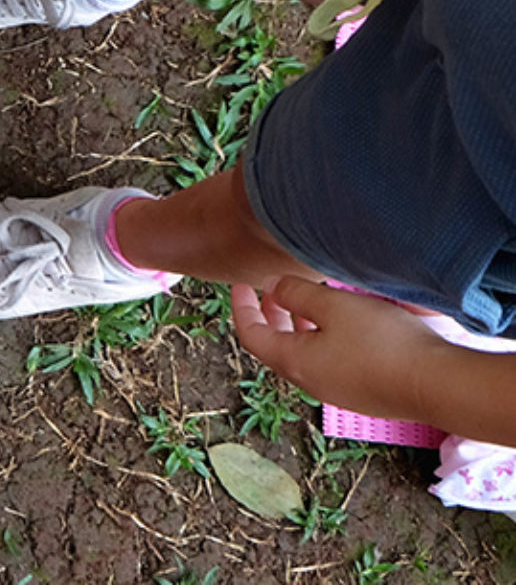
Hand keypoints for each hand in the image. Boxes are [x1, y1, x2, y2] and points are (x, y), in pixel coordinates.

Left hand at [230, 278, 447, 420]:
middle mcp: (309, 381)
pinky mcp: (362, 392)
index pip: (250, 334)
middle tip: (270, 290)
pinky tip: (342, 323)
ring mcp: (336, 390)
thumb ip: (297, 294)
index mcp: (292, 361)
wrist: (436, 385)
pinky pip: (329, 362)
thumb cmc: (382, 343)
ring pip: (303, 353)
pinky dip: (321, 338)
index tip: (240, 283)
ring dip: (297, 326)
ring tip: (306, 301)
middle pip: (274, 346)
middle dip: (269, 315)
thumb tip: (272, 288)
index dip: (241, 306)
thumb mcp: (334, 306)